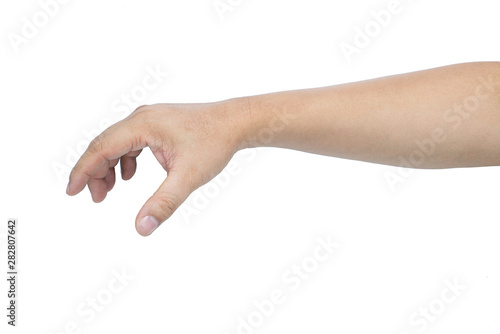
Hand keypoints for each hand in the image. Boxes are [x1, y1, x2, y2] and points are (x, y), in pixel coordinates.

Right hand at [66, 100, 247, 235]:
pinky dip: (125, 159)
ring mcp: (151, 118)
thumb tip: (141, 229)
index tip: (71, 191)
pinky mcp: (159, 124)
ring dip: (110, 166)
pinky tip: (130, 174)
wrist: (237, 122)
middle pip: (105, 144)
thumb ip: (164, 203)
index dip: (83, 171)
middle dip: (96, 172)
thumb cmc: (215, 143)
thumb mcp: (188, 177)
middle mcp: (142, 117)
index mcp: (142, 125)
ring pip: (118, 142)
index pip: (101, 148)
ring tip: (110, 191)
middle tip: (96, 199)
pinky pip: (132, 141)